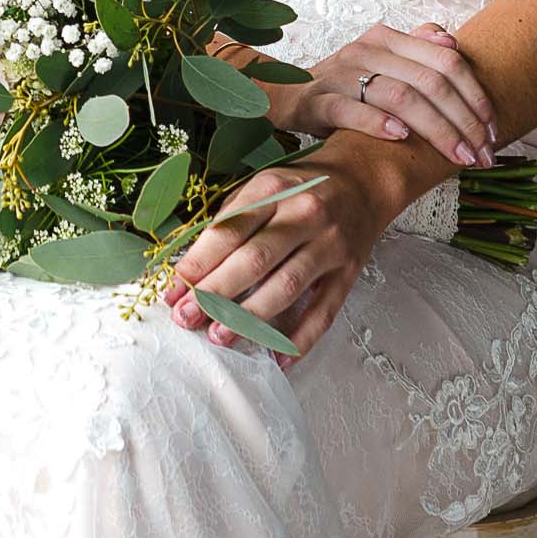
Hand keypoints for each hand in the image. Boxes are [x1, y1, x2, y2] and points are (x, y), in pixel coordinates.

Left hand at [160, 147, 384, 371]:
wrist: (363, 181)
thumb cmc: (302, 187)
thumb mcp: (265, 185)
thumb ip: (232, 220)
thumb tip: (192, 268)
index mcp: (274, 189)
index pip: (229, 230)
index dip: (197, 264)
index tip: (173, 291)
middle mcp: (304, 214)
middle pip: (254, 259)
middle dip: (215, 293)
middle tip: (186, 318)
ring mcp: (329, 244)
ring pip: (286, 286)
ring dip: (250, 316)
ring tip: (220, 336)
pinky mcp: (348, 272)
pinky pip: (324, 312)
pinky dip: (300, 338)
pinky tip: (276, 356)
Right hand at [269, 21, 497, 168]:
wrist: (285, 94)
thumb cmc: (346, 86)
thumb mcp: (382, 63)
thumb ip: (417, 51)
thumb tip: (453, 45)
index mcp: (389, 38)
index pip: (446, 61)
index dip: (476, 95)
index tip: (493, 129)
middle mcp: (366, 50)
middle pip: (429, 82)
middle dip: (464, 121)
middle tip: (482, 154)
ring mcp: (340, 74)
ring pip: (399, 95)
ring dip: (435, 129)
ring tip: (456, 155)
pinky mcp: (316, 100)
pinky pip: (350, 109)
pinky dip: (378, 123)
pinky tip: (401, 138)